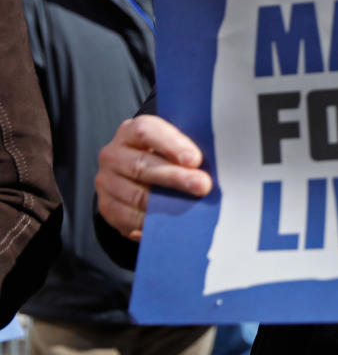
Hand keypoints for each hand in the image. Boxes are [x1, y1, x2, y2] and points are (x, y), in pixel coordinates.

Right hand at [95, 115, 212, 240]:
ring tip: (190, 207)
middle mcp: (113, 155)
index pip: (146, 131)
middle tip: (202, 185)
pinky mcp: (107, 206)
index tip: (195, 159)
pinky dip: (150, 222)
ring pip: (135, 195)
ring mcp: (107, 181)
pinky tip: (169, 223)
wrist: (132, 173)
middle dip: (175, 177)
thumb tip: (214, 164)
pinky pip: (128, 218)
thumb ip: (185, 150)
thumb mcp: (170, 144)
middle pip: (141, 166)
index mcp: (130, 132)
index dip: (172, 145)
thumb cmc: (161, 155)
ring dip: (165, 203)